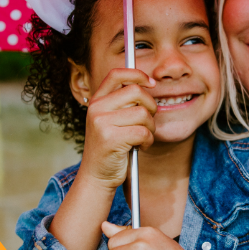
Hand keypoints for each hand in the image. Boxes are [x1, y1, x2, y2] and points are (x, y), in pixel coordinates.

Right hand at [80, 69, 157, 189]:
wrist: (97, 176)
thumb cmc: (111, 147)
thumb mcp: (111, 119)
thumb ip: (123, 102)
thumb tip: (148, 84)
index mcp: (97, 100)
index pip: (116, 74)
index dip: (137, 74)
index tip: (151, 83)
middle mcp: (96, 108)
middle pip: (136, 92)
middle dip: (151, 106)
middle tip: (149, 120)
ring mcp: (102, 123)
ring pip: (143, 114)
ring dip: (150, 127)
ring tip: (142, 137)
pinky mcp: (111, 139)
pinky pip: (143, 132)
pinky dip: (148, 141)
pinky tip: (140, 147)